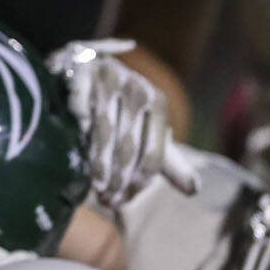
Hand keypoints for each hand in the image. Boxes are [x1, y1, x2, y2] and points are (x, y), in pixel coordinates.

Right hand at [46, 40, 198, 205]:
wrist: (94, 68)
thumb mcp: (149, 131)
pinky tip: (75, 150)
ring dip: (97, 167)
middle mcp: (137, 89)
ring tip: (95, 188)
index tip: (126, 200)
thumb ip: (169, 161)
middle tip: (108, 200)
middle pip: (128, 148)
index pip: (154, 154)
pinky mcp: (82, 72)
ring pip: (103, 134)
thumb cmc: (125, 107)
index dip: (140, 183)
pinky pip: (79, 112)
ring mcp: (109, 79)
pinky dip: (77, 132)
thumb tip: (194, 190)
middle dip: (117, 180)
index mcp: (158, 103)